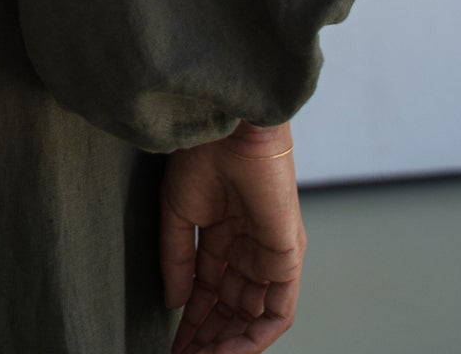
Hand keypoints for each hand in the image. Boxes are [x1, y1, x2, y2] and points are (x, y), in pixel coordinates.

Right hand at [160, 125, 306, 351]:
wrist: (229, 129)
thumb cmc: (202, 156)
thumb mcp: (178, 213)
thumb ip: (178, 260)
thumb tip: (175, 303)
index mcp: (224, 235)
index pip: (209, 291)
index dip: (191, 322)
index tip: (172, 346)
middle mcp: (250, 250)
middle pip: (231, 309)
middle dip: (209, 338)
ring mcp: (270, 256)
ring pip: (254, 316)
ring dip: (230, 344)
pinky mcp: (288, 259)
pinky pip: (278, 311)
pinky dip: (256, 337)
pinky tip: (228, 352)